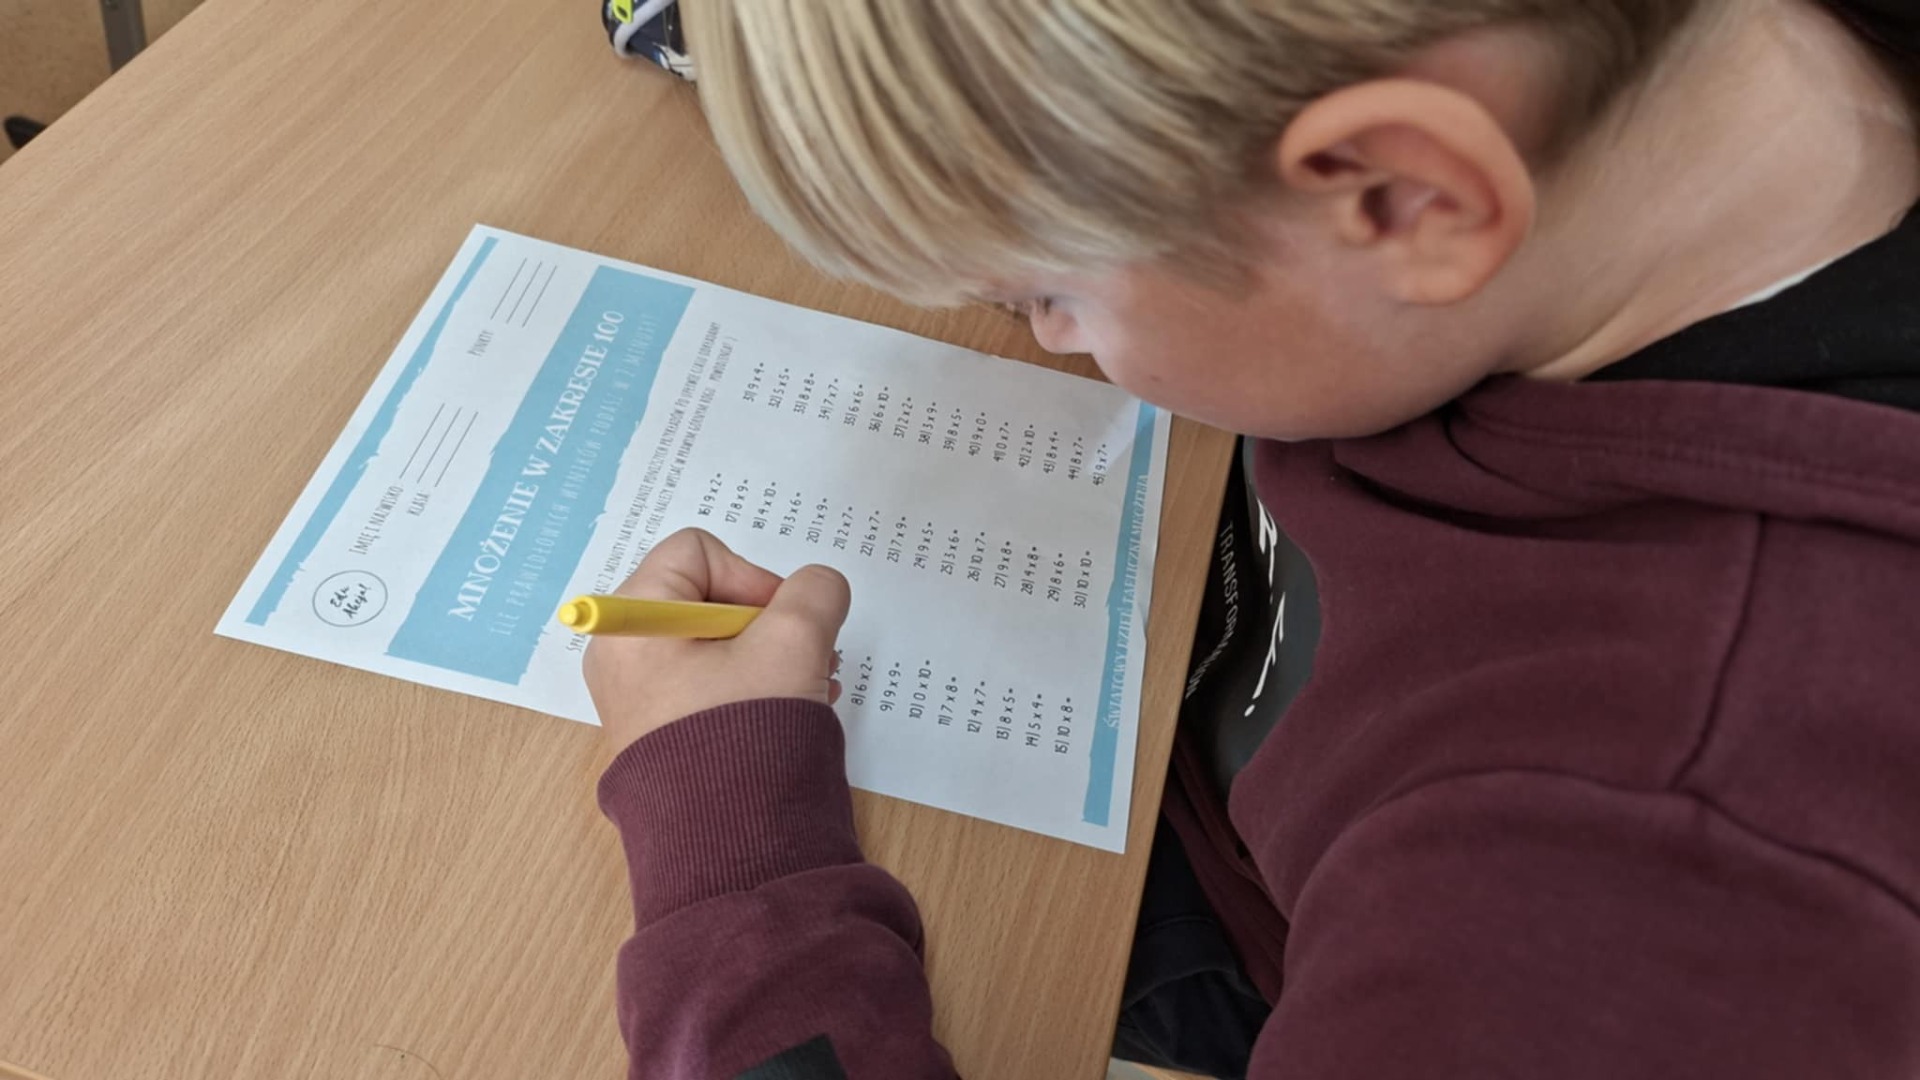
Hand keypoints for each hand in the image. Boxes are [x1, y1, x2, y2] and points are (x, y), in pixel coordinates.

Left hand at [584, 528, 850, 756]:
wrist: (731, 845)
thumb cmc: (747, 733)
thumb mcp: (794, 643)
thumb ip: (814, 594)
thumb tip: (818, 587)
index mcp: (632, 624)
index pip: (696, 553)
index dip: (752, 576)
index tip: (784, 621)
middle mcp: (622, 657)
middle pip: (707, 598)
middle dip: (768, 621)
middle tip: (806, 655)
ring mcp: (639, 699)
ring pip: (716, 644)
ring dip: (770, 655)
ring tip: (810, 686)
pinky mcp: (662, 735)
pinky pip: (710, 685)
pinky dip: (753, 686)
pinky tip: (792, 709)